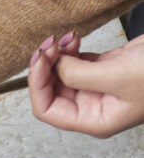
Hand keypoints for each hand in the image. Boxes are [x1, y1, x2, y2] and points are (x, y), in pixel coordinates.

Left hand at [29, 31, 143, 137]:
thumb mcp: (119, 76)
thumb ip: (80, 75)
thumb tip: (54, 67)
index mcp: (95, 120)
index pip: (48, 110)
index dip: (37, 85)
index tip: (40, 60)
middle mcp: (94, 107)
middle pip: (51, 90)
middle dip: (46, 66)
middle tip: (49, 43)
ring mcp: (101, 88)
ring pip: (63, 74)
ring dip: (58, 54)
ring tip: (64, 37)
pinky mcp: (109, 69)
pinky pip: (78, 61)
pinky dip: (71, 49)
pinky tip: (74, 37)